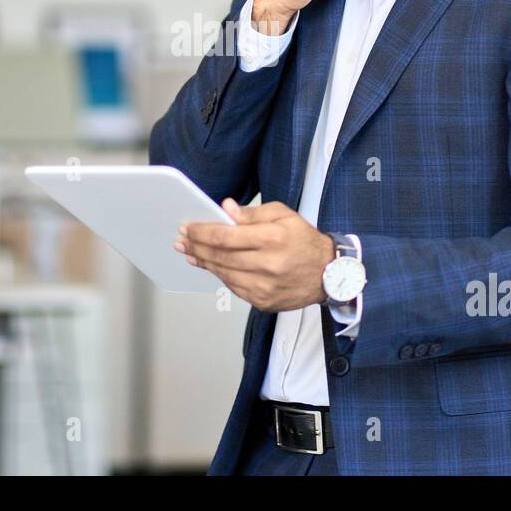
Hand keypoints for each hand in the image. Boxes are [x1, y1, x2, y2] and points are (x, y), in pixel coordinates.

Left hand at [175, 199, 334, 310]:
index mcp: (272, 239)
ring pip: (223, 273)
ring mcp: (265, 287)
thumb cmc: (305, 241)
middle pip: (220, 256)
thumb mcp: (283, 215)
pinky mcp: (263, 301)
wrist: (328, 274)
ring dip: (203, 262)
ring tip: (190, 252)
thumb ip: (252, 213)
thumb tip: (226, 209)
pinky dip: (220, 275)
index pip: (225, 235)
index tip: (188, 227)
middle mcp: (268, 264)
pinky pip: (233, 287)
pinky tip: (211, 266)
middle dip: (197, 246)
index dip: (201, 231)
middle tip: (182, 240)